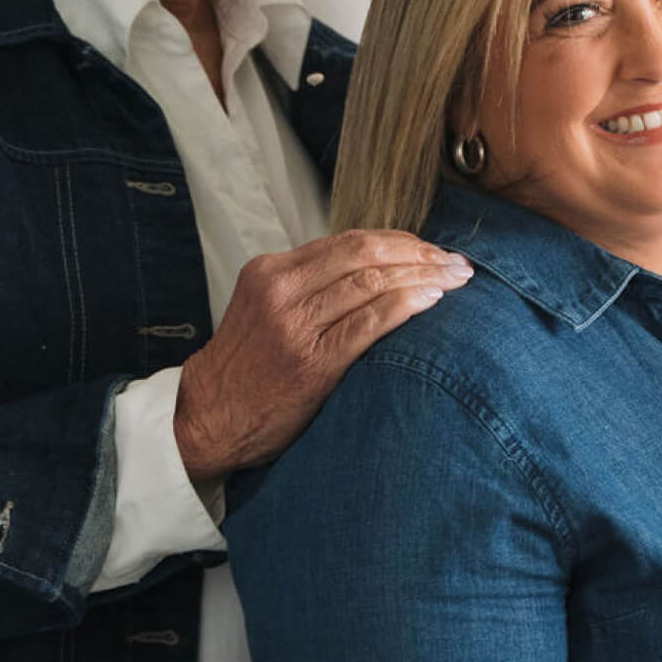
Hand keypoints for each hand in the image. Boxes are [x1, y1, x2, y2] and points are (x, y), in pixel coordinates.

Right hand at [174, 229, 471, 479]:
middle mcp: (281, 290)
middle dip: (420, 253)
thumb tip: (378, 272)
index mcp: (272, 271)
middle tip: (457, 262)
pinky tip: (433, 300)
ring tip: (456, 278)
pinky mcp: (312, 362)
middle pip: (365, 254)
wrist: (205, 420)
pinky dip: (406, 306)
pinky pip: (369, 323)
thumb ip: (310, 287)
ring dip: (424, 275)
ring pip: (372, 282)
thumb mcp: (266, 310)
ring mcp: (295, 325)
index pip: (349, 241)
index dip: (399, 241)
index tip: (432, 249)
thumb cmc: (246, 369)